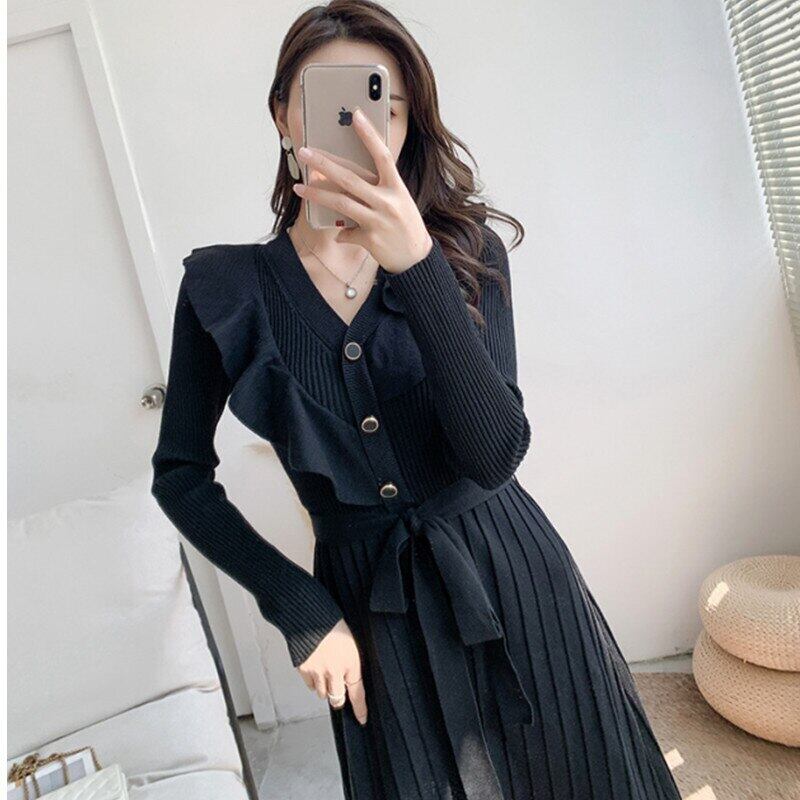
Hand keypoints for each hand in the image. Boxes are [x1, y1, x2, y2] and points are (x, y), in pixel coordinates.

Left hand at [292, 107, 432, 273]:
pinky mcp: (370, 239)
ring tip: (300, 187)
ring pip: (341, 203)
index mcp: (397, 187)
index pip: (382, 155)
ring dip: (317, 194)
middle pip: (350, 178)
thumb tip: (347, 179)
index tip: (355, 115)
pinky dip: (339, 232)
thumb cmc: (405, 223)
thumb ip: (377, 187)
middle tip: (304, 152)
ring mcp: (378, 221)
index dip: (369, 134)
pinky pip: (346, 232)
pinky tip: (336, 231)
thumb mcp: (398, 200)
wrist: (415, 257)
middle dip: (324, 164)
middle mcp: (388, 201)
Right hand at [297, 617, 366, 724]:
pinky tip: (315, 667)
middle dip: (338, 699)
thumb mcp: (350, 642)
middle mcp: (335, 671)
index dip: (360, 709)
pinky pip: (310, 685)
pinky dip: (313, 681)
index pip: (358, 693)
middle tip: (337, 692)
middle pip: (337, 699)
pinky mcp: (304, 670)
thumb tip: (349, 677)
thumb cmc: (332, 624)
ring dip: (325, 688)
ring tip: (325, 671)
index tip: (362, 719)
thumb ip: (350, 663)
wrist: (309, 616)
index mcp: (351, 662)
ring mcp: (318, 672)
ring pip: (322, 694)